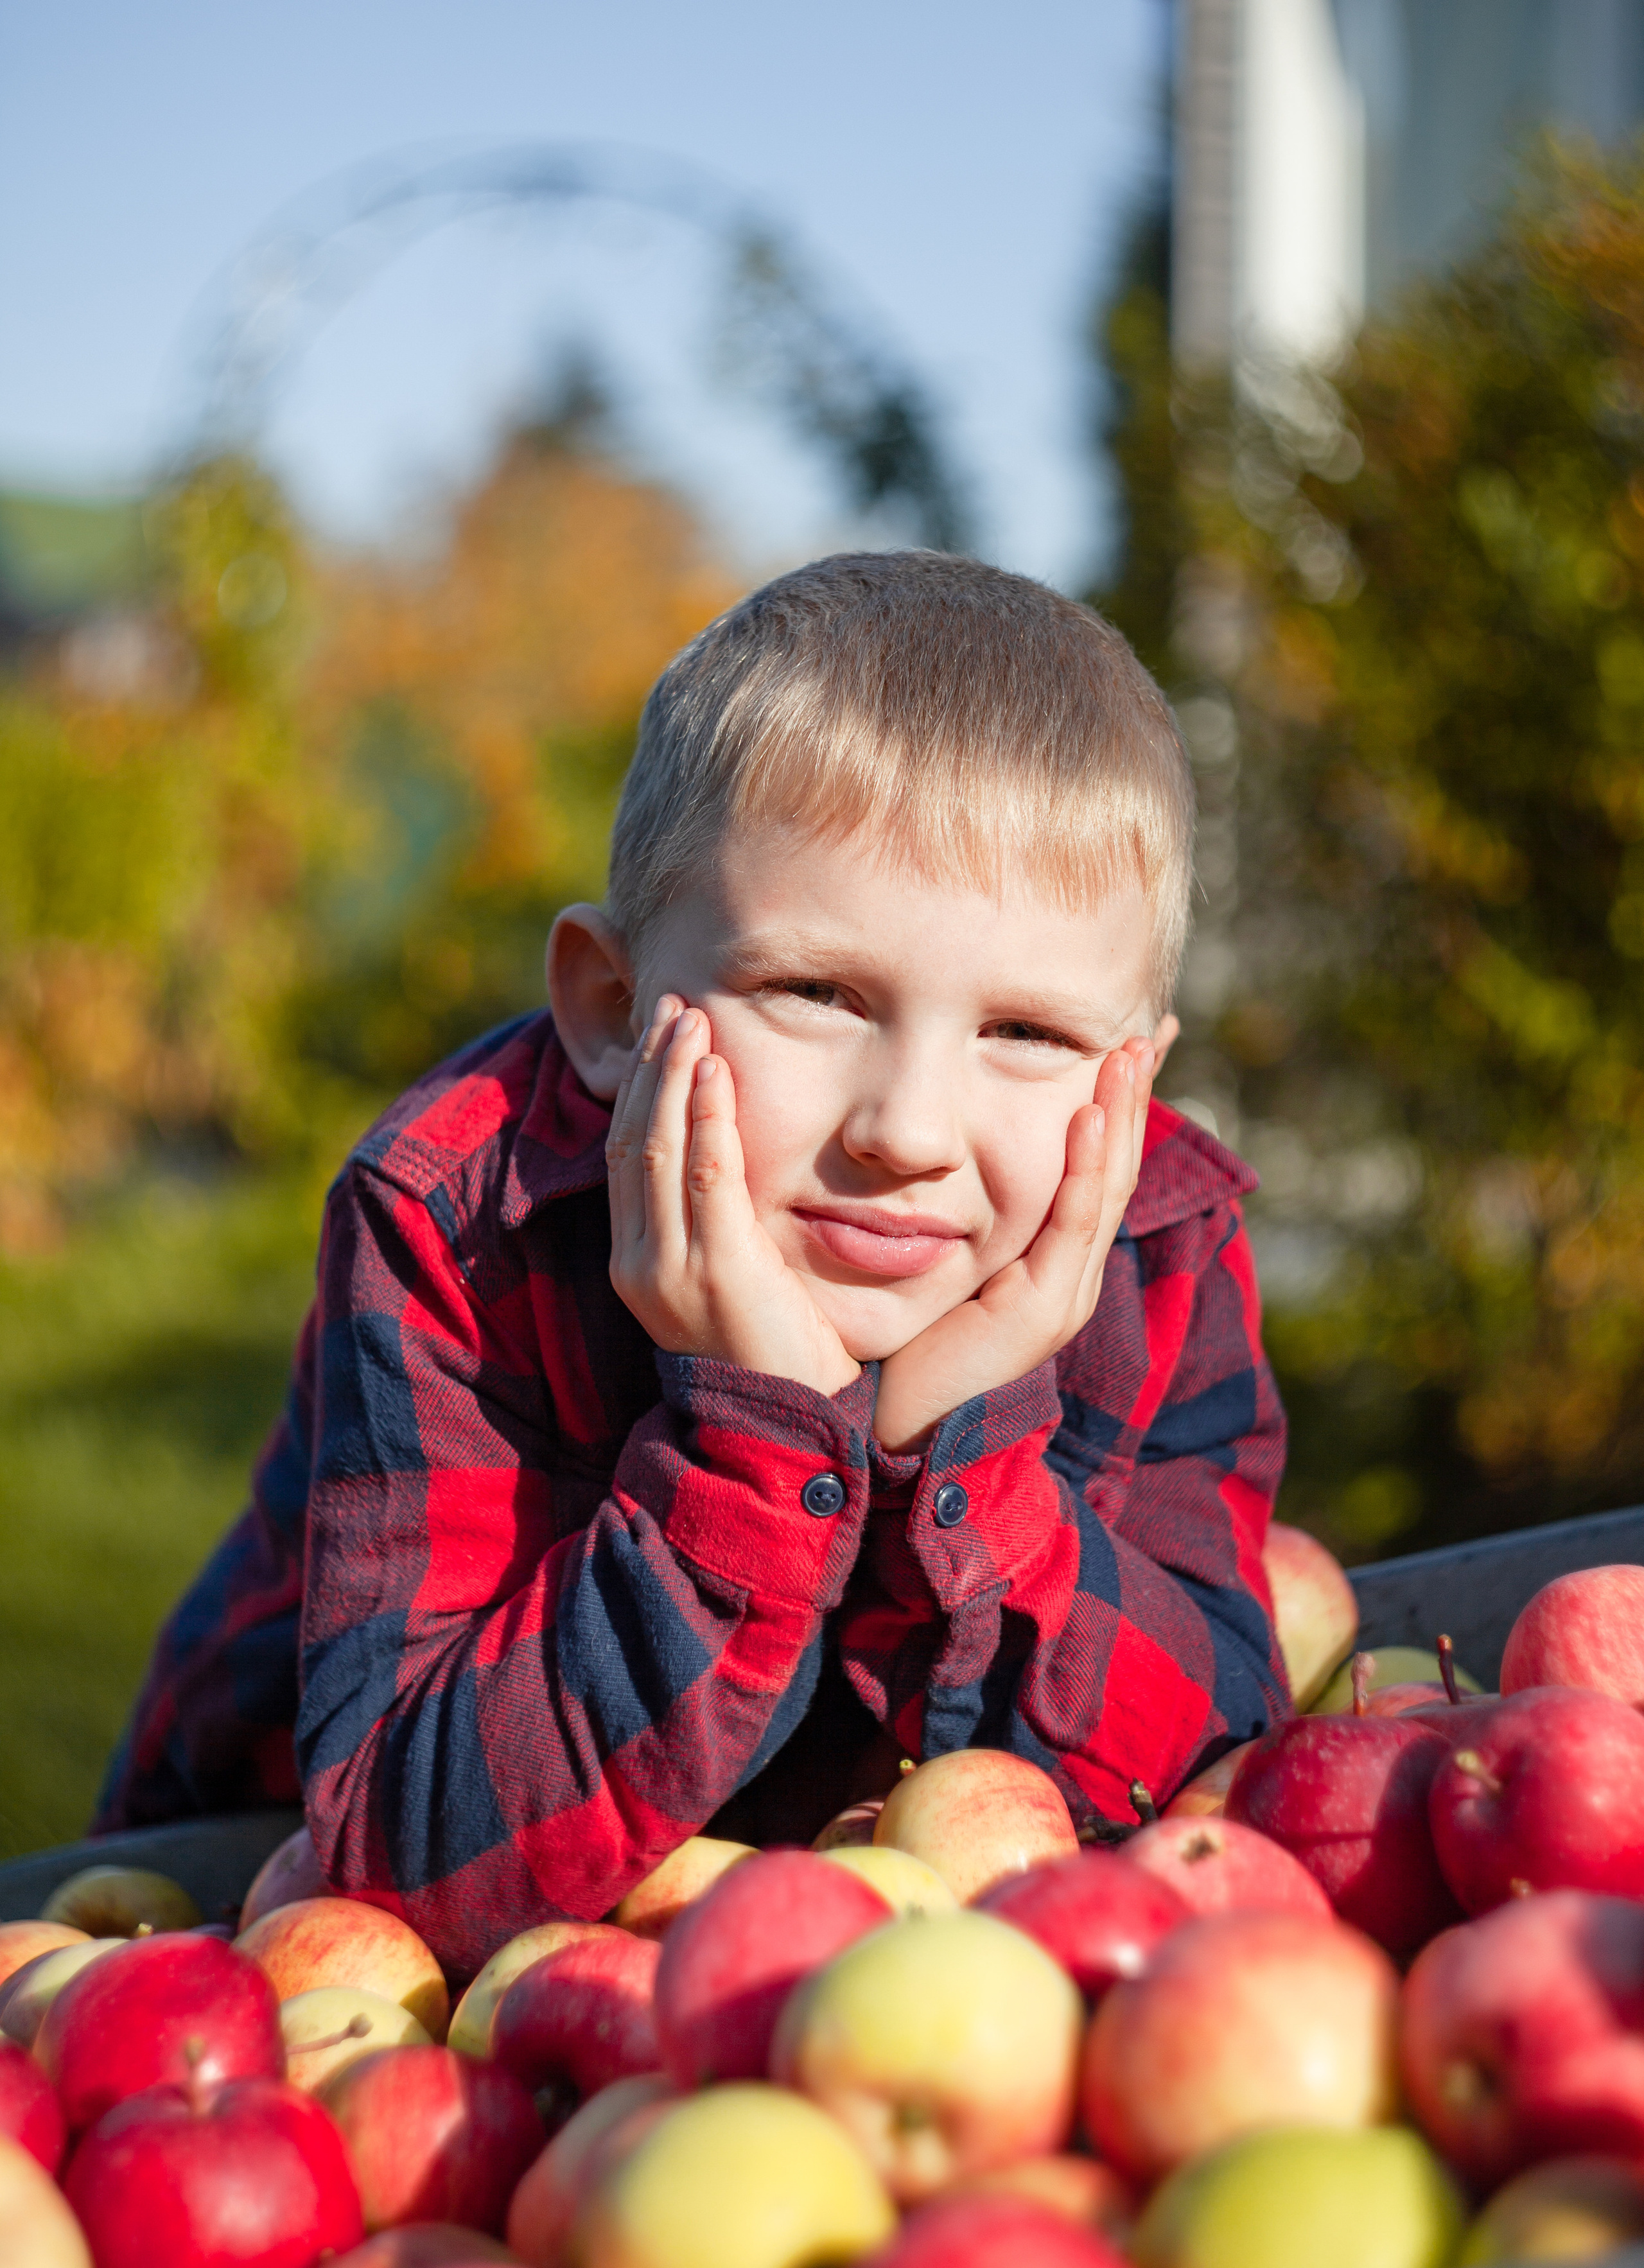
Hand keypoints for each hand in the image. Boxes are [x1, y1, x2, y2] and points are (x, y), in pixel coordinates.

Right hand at [606, 997, 861, 1395]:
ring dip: (673, 1078)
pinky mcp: (715, 1274)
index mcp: (637, 1262)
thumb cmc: (775, 1350)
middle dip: (650, 1069)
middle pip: (631, 1142)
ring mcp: (670, 1270)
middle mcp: (639, 1263)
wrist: (785, 1431)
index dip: (639, 1091)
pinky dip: (708, 1121)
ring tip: (691, 1022)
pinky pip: (706, 1180)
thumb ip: (720, 1222)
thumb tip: (728, 1162)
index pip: (625, 1156)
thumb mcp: (734, 1276)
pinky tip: (716, 1074)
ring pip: (657, 1151)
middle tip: (673, 1008)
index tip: (661, 1035)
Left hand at [871, 1029, 1169, 1451]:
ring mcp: (1062, 1293)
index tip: (1126, 1045)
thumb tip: (924, 1155)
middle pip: (1113, 1168)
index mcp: (1047, 1260)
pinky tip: (1088, 1116)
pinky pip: (1071, 1226)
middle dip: (1131, 1098)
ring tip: (1125, 1052)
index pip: (1092, 1168)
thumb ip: (945, 1214)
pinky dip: (1083, 1168)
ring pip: (1105, 1188)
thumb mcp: (936, 1263)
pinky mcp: (1041, 1312)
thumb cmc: (900, 1348)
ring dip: (1120, 1116)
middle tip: (1144, 1030)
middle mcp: (1067, 1273)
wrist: (892, 1435)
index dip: (1113, 1108)